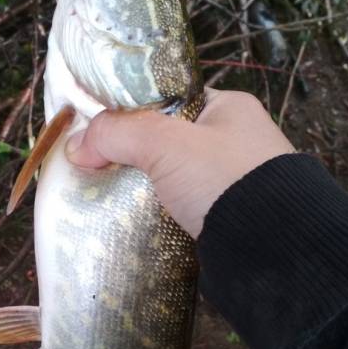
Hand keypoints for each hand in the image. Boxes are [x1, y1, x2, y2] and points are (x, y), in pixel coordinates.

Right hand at [65, 88, 294, 237]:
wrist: (271, 249)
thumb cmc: (224, 180)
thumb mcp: (166, 143)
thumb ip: (119, 133)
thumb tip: (76, 144)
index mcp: (229, 108)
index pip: (170, 100)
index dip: (131, 111)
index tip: (98, 129)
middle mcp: (233, 141)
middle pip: (166, 140)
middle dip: (131, 155)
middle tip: (95, 165)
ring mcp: (230, 182)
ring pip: (170, 178)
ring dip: (141, 188)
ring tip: (104, 195)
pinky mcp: (224, 217)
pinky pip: (179, 208)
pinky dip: (156, 213)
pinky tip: (130, 219)